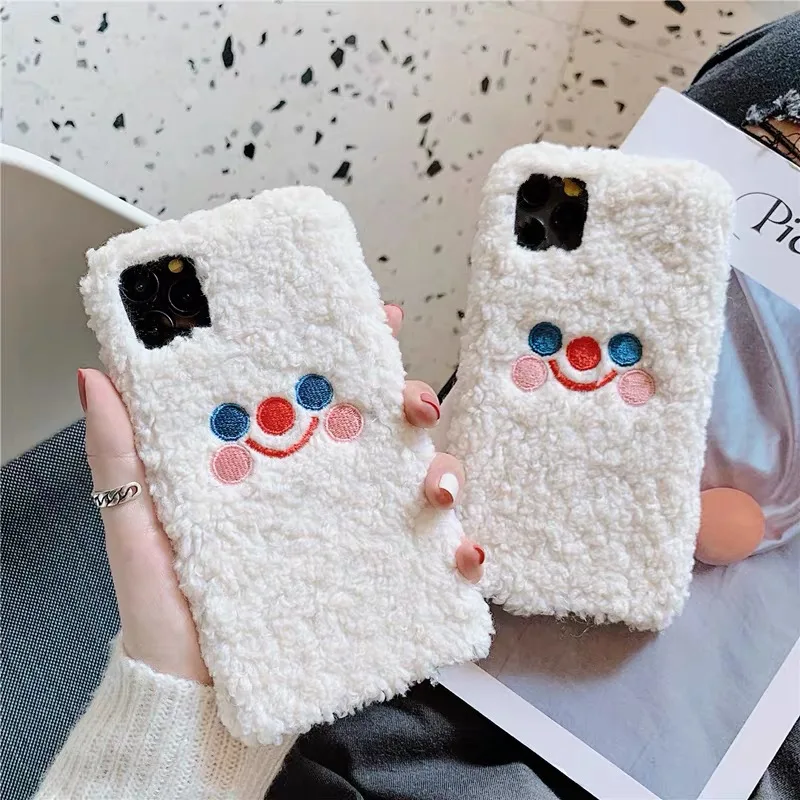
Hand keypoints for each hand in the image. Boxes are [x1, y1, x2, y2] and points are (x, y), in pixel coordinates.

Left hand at [80, 303, 482, 683]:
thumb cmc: (165, 608)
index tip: (377, 322)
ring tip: (435, 492)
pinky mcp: (373, 581)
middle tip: (413, 407)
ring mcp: (350, 532)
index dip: (351, 351)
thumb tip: (97, 376)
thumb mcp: (138, 523)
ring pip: (417, 480)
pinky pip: (430, 558)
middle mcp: (318, 488)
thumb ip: (120, 454)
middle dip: (412, 403)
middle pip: (381, 427)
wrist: (191, 697)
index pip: (315, 391)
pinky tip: (460, 555)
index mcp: (269, 462)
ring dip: (443, 472)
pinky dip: (458, 552)